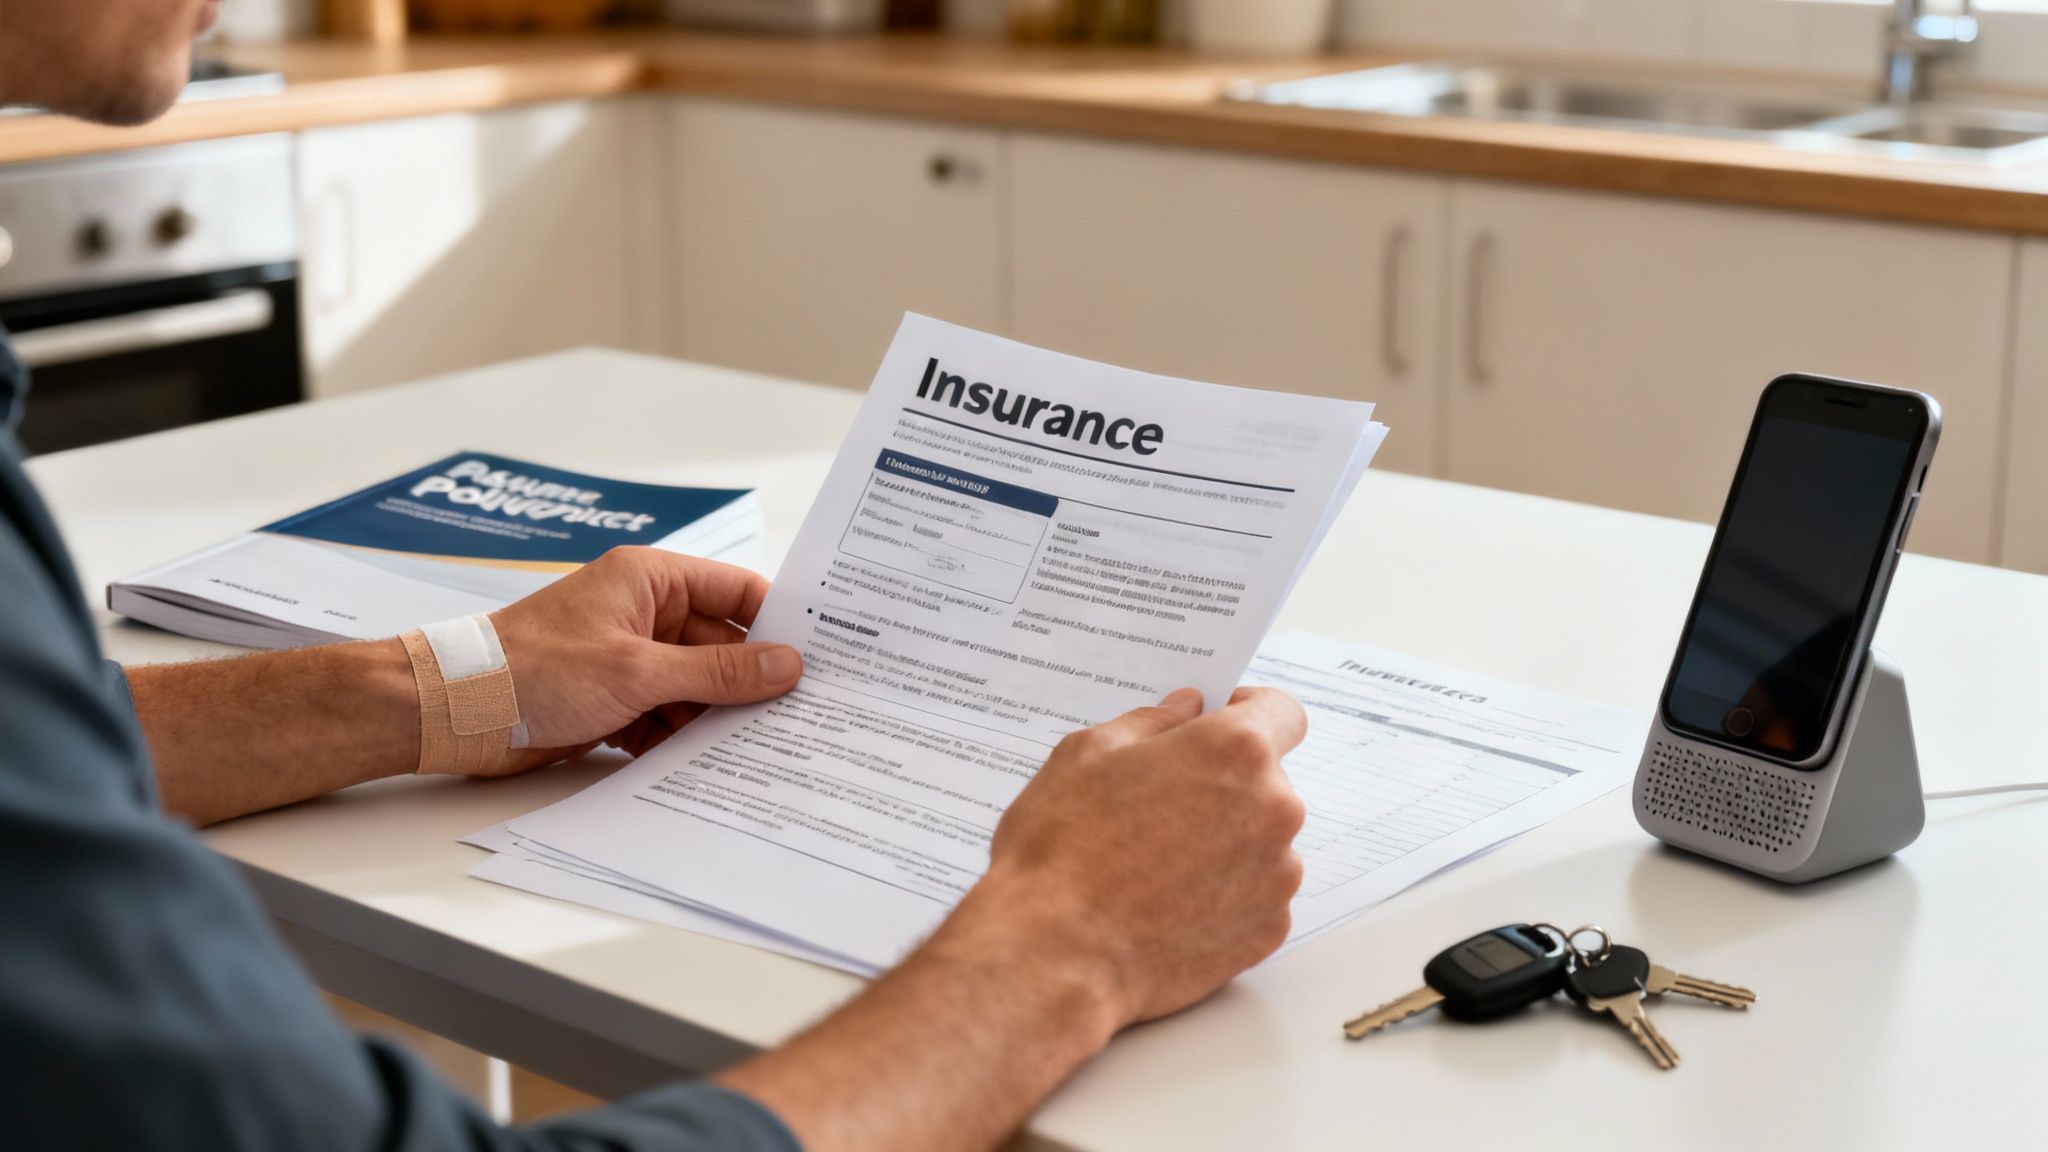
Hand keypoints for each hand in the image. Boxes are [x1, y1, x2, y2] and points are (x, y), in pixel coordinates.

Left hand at [482, 547, 802, 772]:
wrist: (453, 714)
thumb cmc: (530, 668)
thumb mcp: (637, 671)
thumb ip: (717, 673)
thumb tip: (786, 666)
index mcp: (650, 580)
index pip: (737, 590)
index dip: (780, 621)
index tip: (823, 655)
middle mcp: (644, 614)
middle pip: (722, 646)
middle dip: (750, 683)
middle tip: (798, 716)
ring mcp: (629, 659)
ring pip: (697, 688)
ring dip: (715, 718)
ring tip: (755, 748)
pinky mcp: (614, 699)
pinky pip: (667, 717)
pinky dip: (681, 739)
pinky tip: (703, 765)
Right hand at [932, 686, 1309, 1028]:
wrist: (1054, 954)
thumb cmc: (1062, 850)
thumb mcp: (1086, 754)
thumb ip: (1151, 722)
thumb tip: (1185, 711)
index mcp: (1234, 751)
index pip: (1280, 711)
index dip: (1247, 710)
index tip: (1217, 722)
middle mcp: (1273, 809)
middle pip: (1266, 779)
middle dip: (1222, 783)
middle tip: (1158, 803)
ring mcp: (1276, 876)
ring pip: (1261, 838)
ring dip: (1225, 840)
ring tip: (1155, 863)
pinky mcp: (1267, 930)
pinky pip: (1256, 894)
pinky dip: (1223, 893)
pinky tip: (1167, 902)